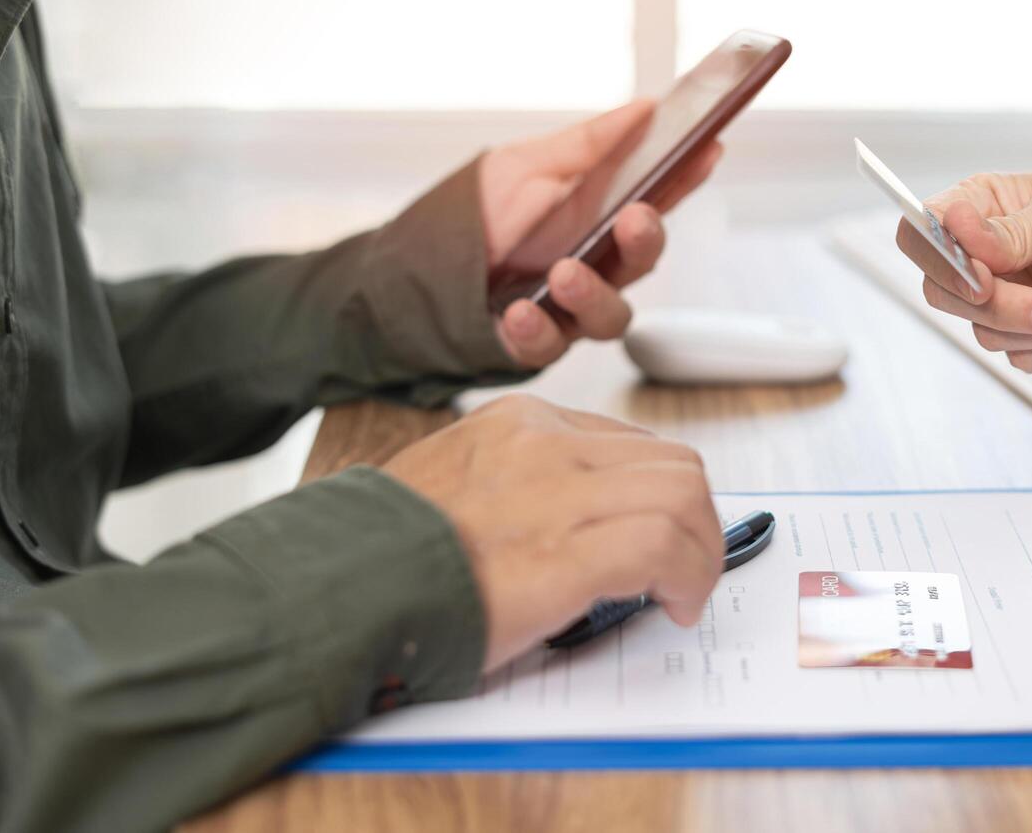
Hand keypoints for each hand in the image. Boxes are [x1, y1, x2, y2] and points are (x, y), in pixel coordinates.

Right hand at [381, 394, 722, 671]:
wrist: (330, 588)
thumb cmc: (379, 552)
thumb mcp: (450, 486)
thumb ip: (515, 486)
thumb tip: (569, 523)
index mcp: (519, 423)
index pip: (631, 445)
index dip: (660, 497)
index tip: (661, 538)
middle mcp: (546, 444)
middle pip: (673, 464)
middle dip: (697, 522)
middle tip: (685, 571)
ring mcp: (558, 492)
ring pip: (684, 495)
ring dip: (702, 552)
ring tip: (682, 594)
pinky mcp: (565, 551)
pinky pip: (665, 545)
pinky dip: (688, 577)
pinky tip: (671, 607)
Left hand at [479, 101, 722, 367]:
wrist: (417, 270)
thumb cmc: (479, 216)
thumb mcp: (527, 164)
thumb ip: (587, 144)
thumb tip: (643, 109)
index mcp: (601, 216)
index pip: (658, 197)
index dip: (688, 176)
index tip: (708, 149)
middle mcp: (596, 264)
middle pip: (643, 259)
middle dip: (645, 239)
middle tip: (633, 219)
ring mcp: (570, 307)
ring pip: (610, 316)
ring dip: (591, 293)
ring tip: (563, 274)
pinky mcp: (536, 342)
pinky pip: (549, 346)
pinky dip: (535, 330)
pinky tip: (517, 312)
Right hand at [897, 171, 1031, 377]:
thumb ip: (1012, 230)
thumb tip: (954, 225)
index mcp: (983, 210)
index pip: (920, 231)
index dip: (936, 256)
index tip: (980, 274)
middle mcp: (987, 258)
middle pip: (943, 293)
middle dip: (1002, 306)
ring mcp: (1008, 303)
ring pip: (987, 333)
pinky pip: (1026, 359)